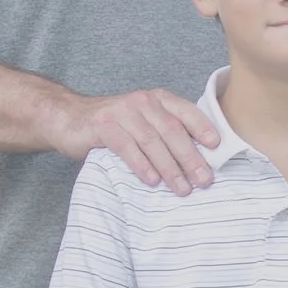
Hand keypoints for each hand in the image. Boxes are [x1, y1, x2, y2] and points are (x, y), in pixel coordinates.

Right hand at [66, 84, 218, 193]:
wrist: (70, 118)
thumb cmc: (115, 126)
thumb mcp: (145, 122)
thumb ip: (168, 133)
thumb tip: (201, 160)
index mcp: (158, 99)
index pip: (186, 111)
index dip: (203, 128)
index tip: (217, 147)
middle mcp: (142, 101)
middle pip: (172, 130)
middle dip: (190, 157)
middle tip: (204, 180)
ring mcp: (122, 112)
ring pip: (152, 141)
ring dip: (169, 167)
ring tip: (182, 188)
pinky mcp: (103, 126)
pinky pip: (126, 147)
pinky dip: (141, 165)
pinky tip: (152, 181)